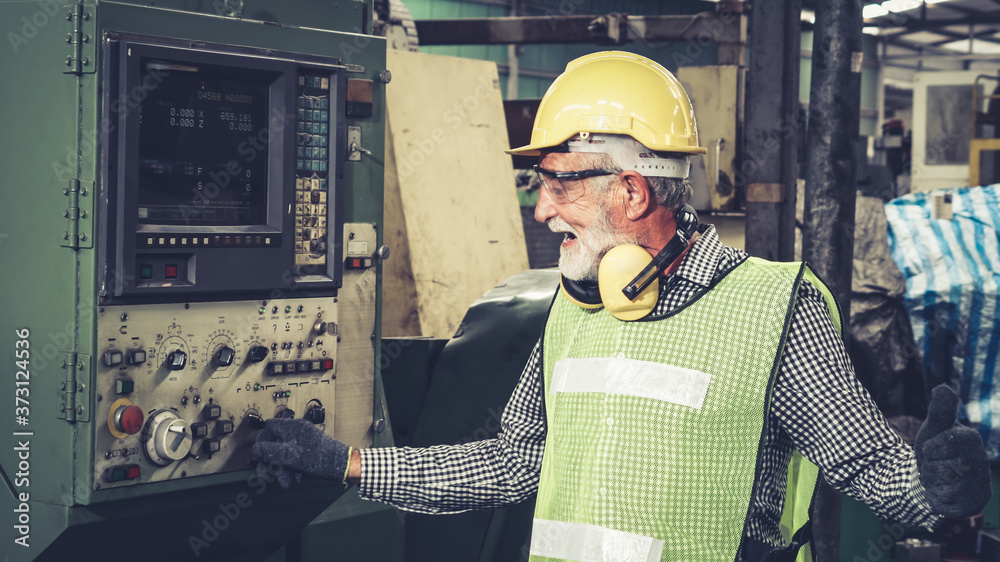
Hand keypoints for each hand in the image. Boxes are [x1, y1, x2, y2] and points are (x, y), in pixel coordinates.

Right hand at [251, 418, 350, 489]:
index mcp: (292, 427)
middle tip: (268, 478)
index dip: (262, 442)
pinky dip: (291, 470)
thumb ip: (268, 451)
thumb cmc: (318, 458)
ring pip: (283, 455)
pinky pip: (293, 460)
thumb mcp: (289, 456)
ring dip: (281, 470)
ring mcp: (302, 442)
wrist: (342, 467)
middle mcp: (296, 432)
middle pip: (274, 444)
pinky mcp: (307, 453)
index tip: (259, 457)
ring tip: (286, 483)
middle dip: (271, 463)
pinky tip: (296, 479)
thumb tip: (253, 450)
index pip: (269, 428)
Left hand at [914, 385, 990, 517]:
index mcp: (970, 440)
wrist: (930, 478)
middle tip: (933, 464)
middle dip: (930, 466)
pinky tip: (940, 492)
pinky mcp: (973, 504)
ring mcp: (979, 485)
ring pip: (945, 487)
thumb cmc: (933, 449)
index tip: (930, 448)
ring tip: (937, 477)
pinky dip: (935, 497)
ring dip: (932, 482)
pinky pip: (946, 503)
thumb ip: (939, 411)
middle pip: (945, 467)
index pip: (952, 442)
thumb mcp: (932, 429)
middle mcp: (980, 463)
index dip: (933, 447)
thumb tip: (943, 388)